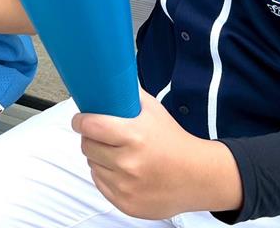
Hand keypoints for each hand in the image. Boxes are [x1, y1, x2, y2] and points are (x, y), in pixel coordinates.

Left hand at [72, 91, 241, 218]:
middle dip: (91, 139)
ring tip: (117, 153)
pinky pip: (100, 183)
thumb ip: (129, 94)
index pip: (90, 126)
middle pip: (87, 146)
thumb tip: (107, 77)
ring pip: (92, 165)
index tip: (80, 120)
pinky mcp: (126, 203)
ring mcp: (126, 186)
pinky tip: (122, 170)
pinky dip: (106, 175)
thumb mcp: (154, 110)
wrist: (198, 177)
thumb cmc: (174, 141)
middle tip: (103, 136)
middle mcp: (128, 162)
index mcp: (134, 136)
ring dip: (99, 158)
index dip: (81, 122)